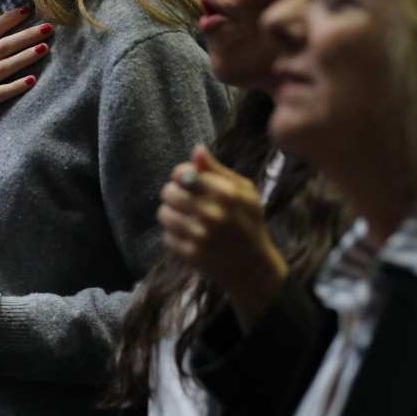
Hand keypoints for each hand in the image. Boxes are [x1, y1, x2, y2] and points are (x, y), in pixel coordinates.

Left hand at [158, 144, 287, 331]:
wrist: (252, 266)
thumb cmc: (248, 222)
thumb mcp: (244, 191)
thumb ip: (217, 170)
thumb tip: (197, 149)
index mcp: (225, 193)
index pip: (181, 173)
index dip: (182, 176)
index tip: (189, 183)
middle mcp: (211, 213)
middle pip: (168, 192)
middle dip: (175, 195)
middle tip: (188, 203)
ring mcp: (200, 235)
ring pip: (163, 213)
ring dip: (173, 215)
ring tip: (188, 219)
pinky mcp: (191, 254)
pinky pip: (167, 236)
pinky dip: (175, 235)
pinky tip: (191, 237)